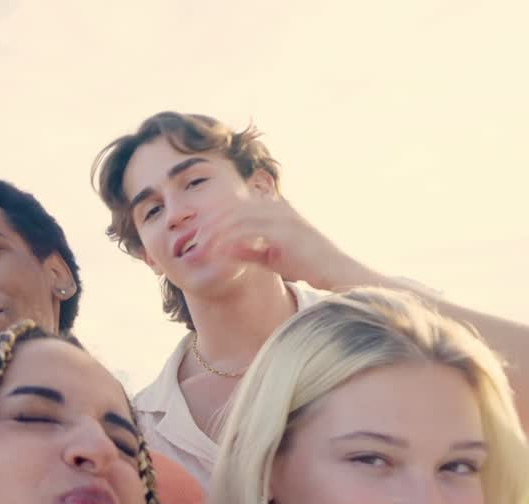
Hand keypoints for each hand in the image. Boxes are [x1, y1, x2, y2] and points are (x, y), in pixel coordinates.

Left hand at [196, 196, 376, 290]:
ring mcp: (282, 218)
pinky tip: (217, 254)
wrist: (338, 274)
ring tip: (199, 249)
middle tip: (191, 240)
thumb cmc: (309, 266)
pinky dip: (229, 243)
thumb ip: (249, 250)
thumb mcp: (272, 256)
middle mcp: (279, 208)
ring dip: (214, 233)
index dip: (214, 216)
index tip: (196, 232)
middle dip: (209, 222)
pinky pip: (247, 232)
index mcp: (277, 209)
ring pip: (236, 217)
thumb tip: (226, 252)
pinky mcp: (284, 233)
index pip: (237, 204)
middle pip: (232, 206)